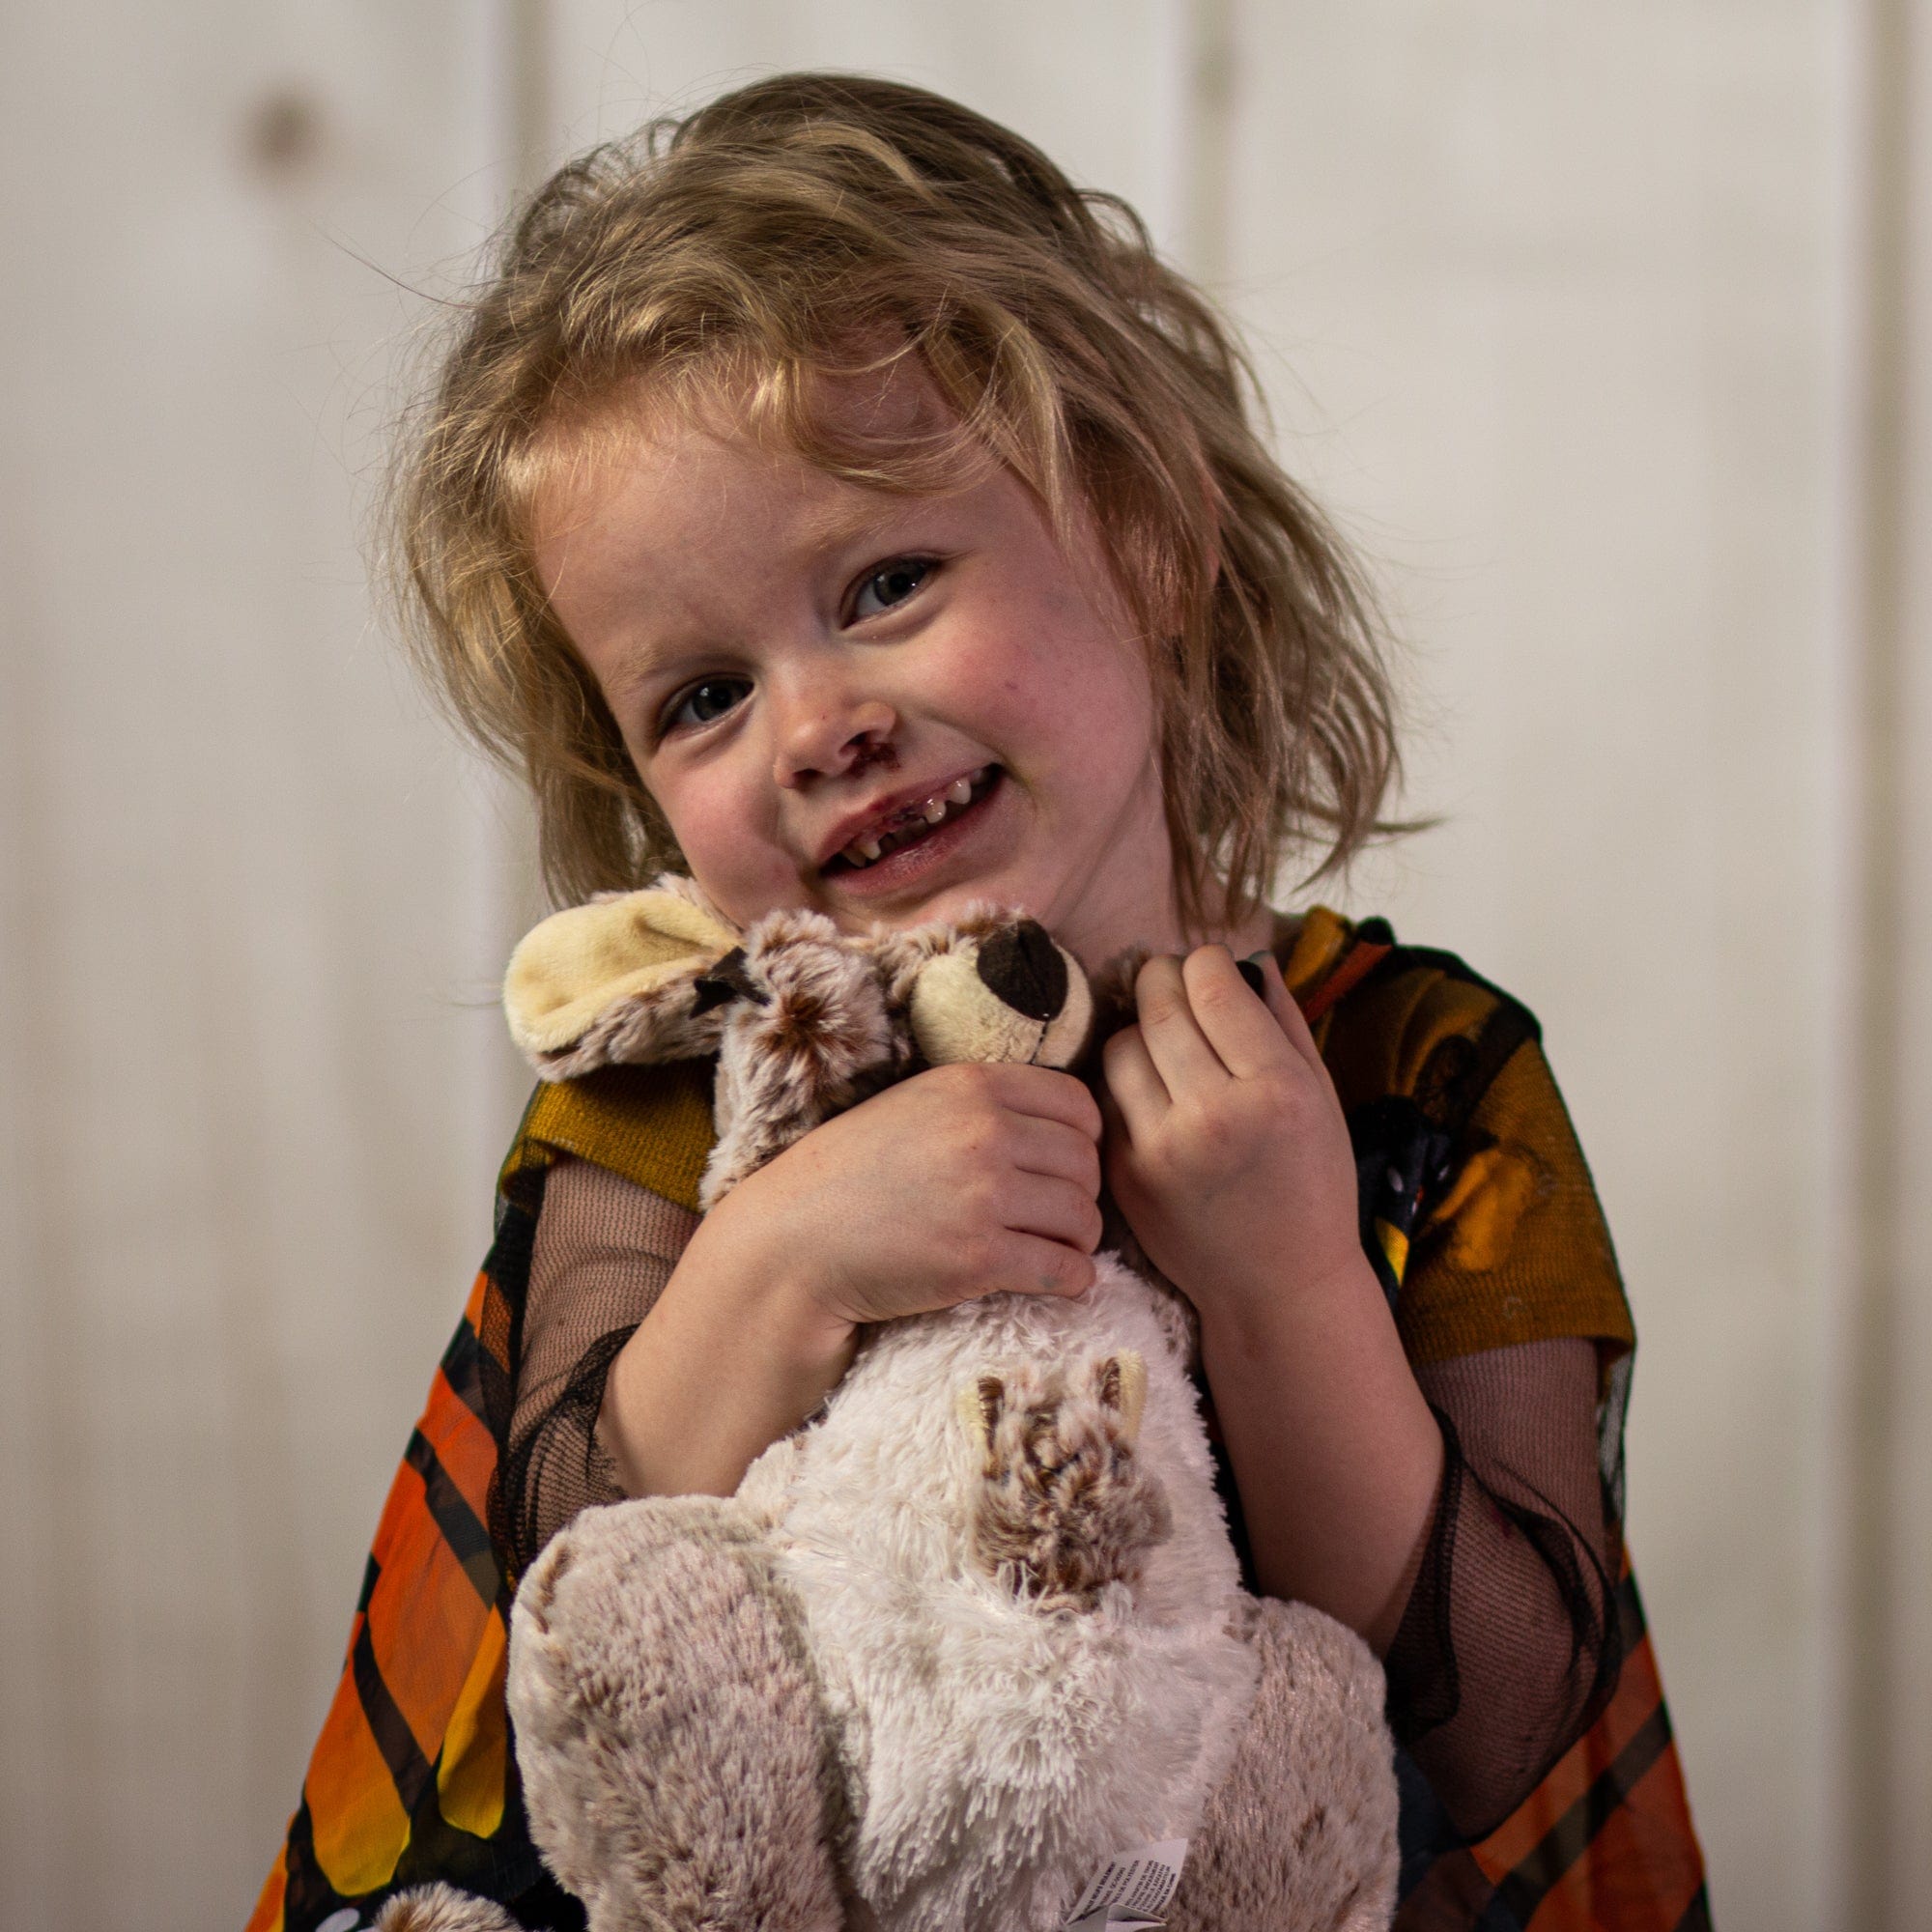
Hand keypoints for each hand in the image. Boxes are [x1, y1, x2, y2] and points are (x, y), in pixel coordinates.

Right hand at [705, 1061, 1103, 1334]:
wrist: (794, 1243)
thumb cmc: (851, 1175)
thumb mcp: (914, 1106)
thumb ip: (981, 1105)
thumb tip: (1060, 1127)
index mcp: (970, 1086)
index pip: (1077, 1103)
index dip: (1083, 1138)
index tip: (1066, 1165)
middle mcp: (983, 1133)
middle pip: (1086, 1163)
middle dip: (1081, 1194)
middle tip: (1059, 1217)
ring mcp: (983, 1196)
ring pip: (1082, 1217)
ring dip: (1079, 1239)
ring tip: (1057, 1248)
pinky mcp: (978, 1258)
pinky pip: (1063, 1269)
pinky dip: (1073, 1280)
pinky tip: (1060, 1281)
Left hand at [1100, 945, 1361, 1323]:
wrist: (1279, 1288)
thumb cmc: (1313, 1188)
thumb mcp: (1322, 1100)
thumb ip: (1286, 1023)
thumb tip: (1250, 959)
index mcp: (1275, 1089)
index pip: (1214, 987)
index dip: (1207, 961)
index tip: (1212, 966)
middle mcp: (1214, 1115)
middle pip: (1158, 1004)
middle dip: (1164, 977)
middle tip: (1175, 980)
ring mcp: (1161, 1148)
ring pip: (1121, 1044)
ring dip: (1140, 1029)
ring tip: (1167, 1042)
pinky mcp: (1124, 1175)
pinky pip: (1105, 1096)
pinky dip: (1125, 1082)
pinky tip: (1153, 1091)